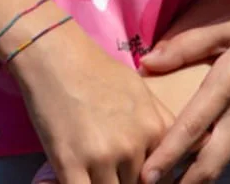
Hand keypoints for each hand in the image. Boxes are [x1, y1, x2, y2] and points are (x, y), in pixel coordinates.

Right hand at [12, 20, 171, 183]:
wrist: (57, 58)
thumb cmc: (98, 71)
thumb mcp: (142, 93)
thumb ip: (159, 124)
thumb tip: (173, 149)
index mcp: (155, 129)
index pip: (162, 175)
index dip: (148, 180)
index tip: (139, 176)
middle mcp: (134, 146)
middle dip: (124, 180)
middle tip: (111, 170)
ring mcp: (103, 157)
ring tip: (94, 171)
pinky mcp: (70, 165)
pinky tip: (77, 177)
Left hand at [139, 0, 229, 183]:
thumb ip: (187, 44)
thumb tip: (147, 62)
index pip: (193, 126)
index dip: (168, 154)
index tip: (146, 175)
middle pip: (211, 162)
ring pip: (222, 160)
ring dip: (196, 177)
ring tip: (170, 182)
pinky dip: (212, 161)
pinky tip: (194, 163)